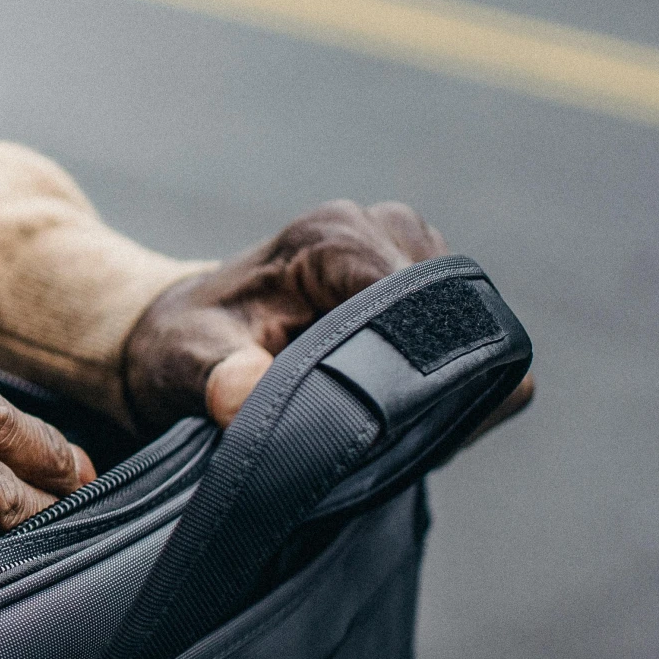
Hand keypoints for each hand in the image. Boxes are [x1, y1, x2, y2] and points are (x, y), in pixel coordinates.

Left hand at [123, 199, 536, 431]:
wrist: (193, 336)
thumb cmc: (189, 344)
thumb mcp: (186, 363)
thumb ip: (217, 378)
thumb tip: (243, 396)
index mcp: (330, 238)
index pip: (411, 300)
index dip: (404, 369)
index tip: (374, 423)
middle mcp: (382, 229)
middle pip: (452, 316)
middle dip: (422, 378)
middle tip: (374, 429)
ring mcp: (414, 252)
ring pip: (471, 330)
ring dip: (433, 380)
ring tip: (375, 415)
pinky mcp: (430, 283)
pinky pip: (472, 338)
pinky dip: (441, 378)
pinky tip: (392, 402)